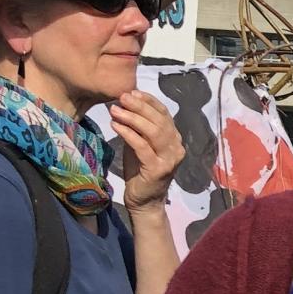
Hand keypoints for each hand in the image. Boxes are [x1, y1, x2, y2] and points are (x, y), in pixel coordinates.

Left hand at [109, 89, 184, 211]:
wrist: (144, 201)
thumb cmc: (141, 172)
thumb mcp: (141, 145)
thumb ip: (139, 129)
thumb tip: (126, 106)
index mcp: (174, 139)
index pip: (165, 114)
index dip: (149, 101)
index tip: (132, 92)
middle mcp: (176, 147)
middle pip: (160, 120)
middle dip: (140, 106)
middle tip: (122, 97)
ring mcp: (169, 159)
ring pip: (153, 132)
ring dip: (133, 118)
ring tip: (116, 110)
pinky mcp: (157, 169)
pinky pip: (142, 146)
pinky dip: (128, 134)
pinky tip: (115, 126)